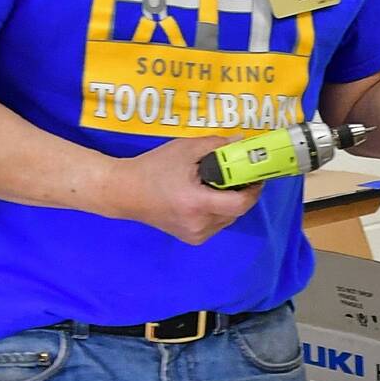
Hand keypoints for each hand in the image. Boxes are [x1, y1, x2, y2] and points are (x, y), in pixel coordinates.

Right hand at [104, 135, 262, 244]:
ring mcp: (195, 235)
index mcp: (197, 204)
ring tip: (218, 183)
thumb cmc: (154, 167)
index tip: (255, 173)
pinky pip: (217, 223)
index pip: (240, 203)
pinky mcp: (192, 238)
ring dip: (231, 201)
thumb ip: (217, 146)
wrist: (124, 192)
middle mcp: (199, 224)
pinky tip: (207, 196)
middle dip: (242, 191)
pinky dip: (219, 210)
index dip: (253, 189)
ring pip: (229, 218)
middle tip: (237, 173)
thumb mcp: (185, 149)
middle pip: (237, 210)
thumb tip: (242, 142)